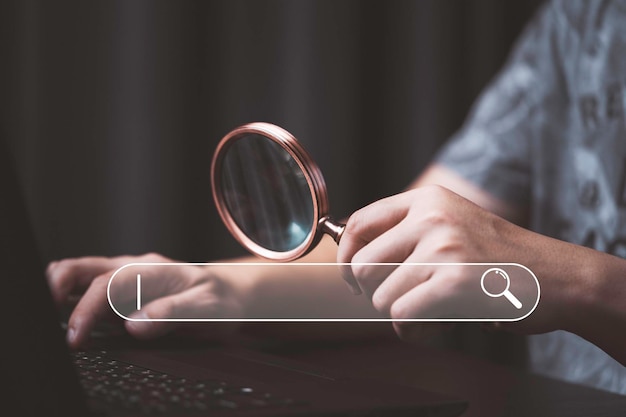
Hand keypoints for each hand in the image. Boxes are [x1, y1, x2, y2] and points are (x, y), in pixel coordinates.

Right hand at [47, 253, 245, 348]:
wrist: (233, 291)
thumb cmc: (221, 298)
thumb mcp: (208, 307)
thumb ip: (173, 313)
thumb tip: (134, 325)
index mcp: (154, 270)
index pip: (110, 283)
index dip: (88, 308)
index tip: (76, 336)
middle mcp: (135, 269)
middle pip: (85, 266)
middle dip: (58, 285)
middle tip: (46, 314)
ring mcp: (127, 279)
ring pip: (83, 274)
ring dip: (61, 291)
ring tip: (52, 318)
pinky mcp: (125, 292)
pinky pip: (91, 290)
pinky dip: (73, 300)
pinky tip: (69, 319)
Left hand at [337, 185, 564, 341]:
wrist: (555, 276)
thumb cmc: (498, 258)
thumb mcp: (452, 225)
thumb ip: (407, 236)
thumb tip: (352, 261)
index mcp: (427, 199)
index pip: (360, 222)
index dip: (346, 255)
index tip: (351, 277)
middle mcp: (431, 217)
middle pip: (362, 265)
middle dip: (374, 293)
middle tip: (399, 300)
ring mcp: (443, 247)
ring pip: (381, 297)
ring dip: (399, 314)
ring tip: (430, 310)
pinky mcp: (453, 281)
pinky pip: (402, 316)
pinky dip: (413, 328)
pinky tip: (437, 322)